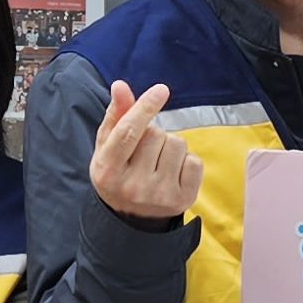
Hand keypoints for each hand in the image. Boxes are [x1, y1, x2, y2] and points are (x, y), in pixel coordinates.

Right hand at [88, 78, 202, 225]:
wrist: (132, 217)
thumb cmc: (118, 172)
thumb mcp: (107, 146)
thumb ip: (115, 115)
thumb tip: (121, 86)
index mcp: (108, 171)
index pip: (129, 133)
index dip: (145, 107)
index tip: (161, 90)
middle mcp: (133, 186)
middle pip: (156, 134)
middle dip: (153, 133)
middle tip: (144, 151)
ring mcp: (159, 195)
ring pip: (177, 143)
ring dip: (170, 145)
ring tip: (158, 161)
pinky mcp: (183, 200)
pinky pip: (194, 161)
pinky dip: (186, 160)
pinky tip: (172, 171)